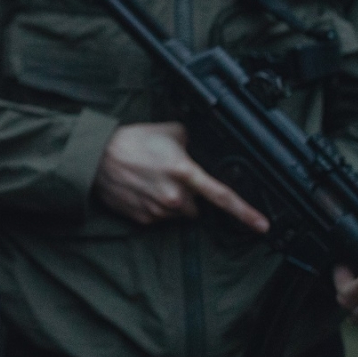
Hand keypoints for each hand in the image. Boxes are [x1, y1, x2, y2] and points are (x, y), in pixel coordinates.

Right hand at [94, 122, 269, 232]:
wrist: (95, 157)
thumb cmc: (130, 141)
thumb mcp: (168, 131)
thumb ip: (190, 143)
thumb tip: (198, 149)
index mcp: (184, 172)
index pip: (221, 196)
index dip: (245, 212)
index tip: (262, 225)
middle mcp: (174, 196)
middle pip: (196, 207)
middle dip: (188, 196)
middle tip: (169, 178)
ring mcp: (158, 210)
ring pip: (176, 213)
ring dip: (170, 201)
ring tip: (150, 181)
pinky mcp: (142, 219)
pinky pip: (157, 217)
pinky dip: (153, 206)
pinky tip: (140, 190)